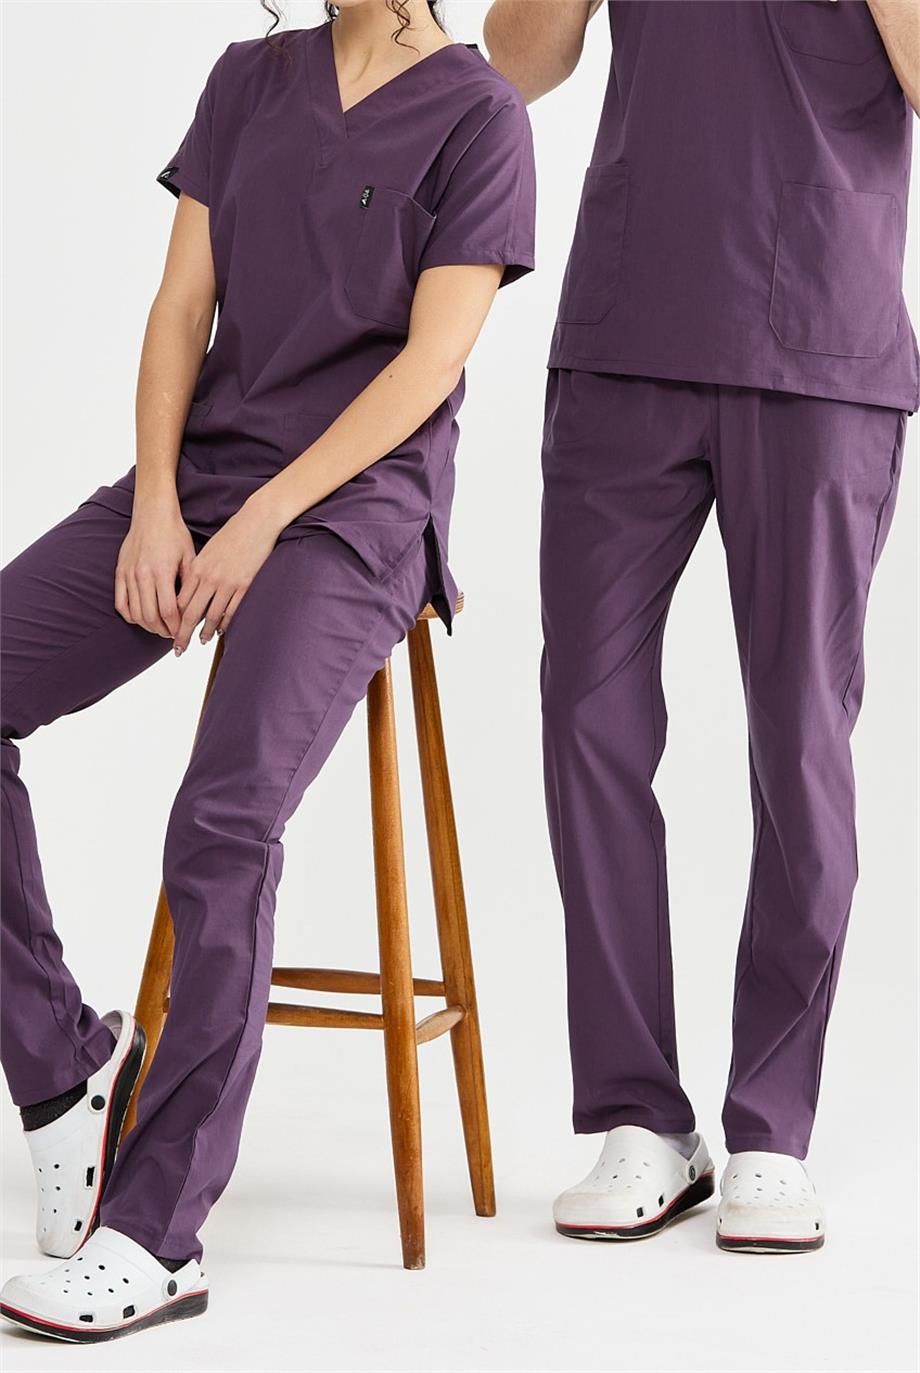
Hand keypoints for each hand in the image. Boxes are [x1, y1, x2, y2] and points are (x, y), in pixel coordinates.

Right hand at [115, 499, 195, 636]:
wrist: (152, 513)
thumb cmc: (174, 534)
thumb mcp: (190, 557)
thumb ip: (190, 584)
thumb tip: (194, 609)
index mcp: (162, 571)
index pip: (168, 611)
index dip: (176, 627)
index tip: (183, 632)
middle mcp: (142, 574)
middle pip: (150, 617)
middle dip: (163, 631)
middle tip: (173, 634)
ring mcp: (128, 574)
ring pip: (135, 613)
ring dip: (148, 626)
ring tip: (160, 628)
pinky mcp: (120, 572)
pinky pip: (120, 603)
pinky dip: (131, 616)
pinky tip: (142, 619)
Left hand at [172, 494, 283, 654]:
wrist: (257, 521)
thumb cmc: (232, 534)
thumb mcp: (208, 551)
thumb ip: (198, 571)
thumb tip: (191, 594)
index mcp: (197, 568)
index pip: (179, 601)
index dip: (173, 619)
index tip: (169, 631)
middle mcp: (209, 578)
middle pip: (191, 614)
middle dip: (182, 634)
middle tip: (178, 649)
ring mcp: (227, 583)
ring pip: (211, 616)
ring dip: (204, 632)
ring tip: (201, 641)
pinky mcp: (244, 585)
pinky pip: (231, 611)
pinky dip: (224, 623)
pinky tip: (220, 629)